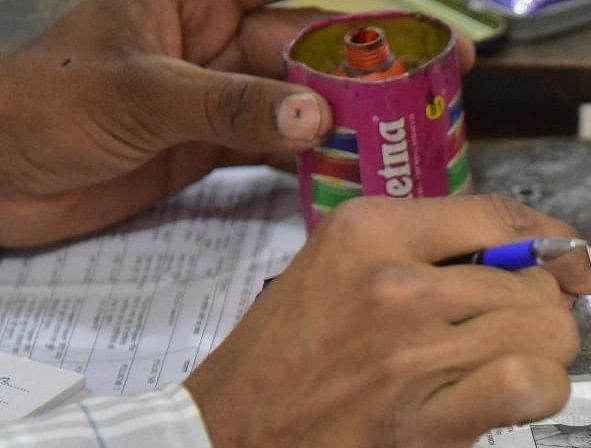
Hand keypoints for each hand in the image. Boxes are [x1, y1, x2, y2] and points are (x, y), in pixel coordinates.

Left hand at [0, 0, 474, 246]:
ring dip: (351, 121)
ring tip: (410, 136)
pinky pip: (279, 147)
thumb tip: (317, 116)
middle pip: (309, 46)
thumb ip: (229, 105)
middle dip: (370, 68)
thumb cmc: (40, 109)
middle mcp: (212, 37)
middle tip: (436, 88)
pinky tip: (356, 174)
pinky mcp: (213, 143)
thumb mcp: (140, 93)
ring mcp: (217, 93)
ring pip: (301, 100)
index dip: (359, 4)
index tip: (420, 20)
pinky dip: (315, 163)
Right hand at [185, 195, 590, 447]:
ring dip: (547, 356)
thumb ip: (423, 260)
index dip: (555, 244)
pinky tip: (518, 402)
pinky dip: (542, 392)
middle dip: (544, 312)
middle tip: (517, 340)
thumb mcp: (332, 276)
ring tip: (514, 374)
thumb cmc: (279, 369)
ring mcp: (413, 354)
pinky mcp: (429, 421)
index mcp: (369, 231)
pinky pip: (529, 384)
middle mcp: (396, 283)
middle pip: (533, 281)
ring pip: (544, 330)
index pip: (500, 216)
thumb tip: (540, 262)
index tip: (575, 267)